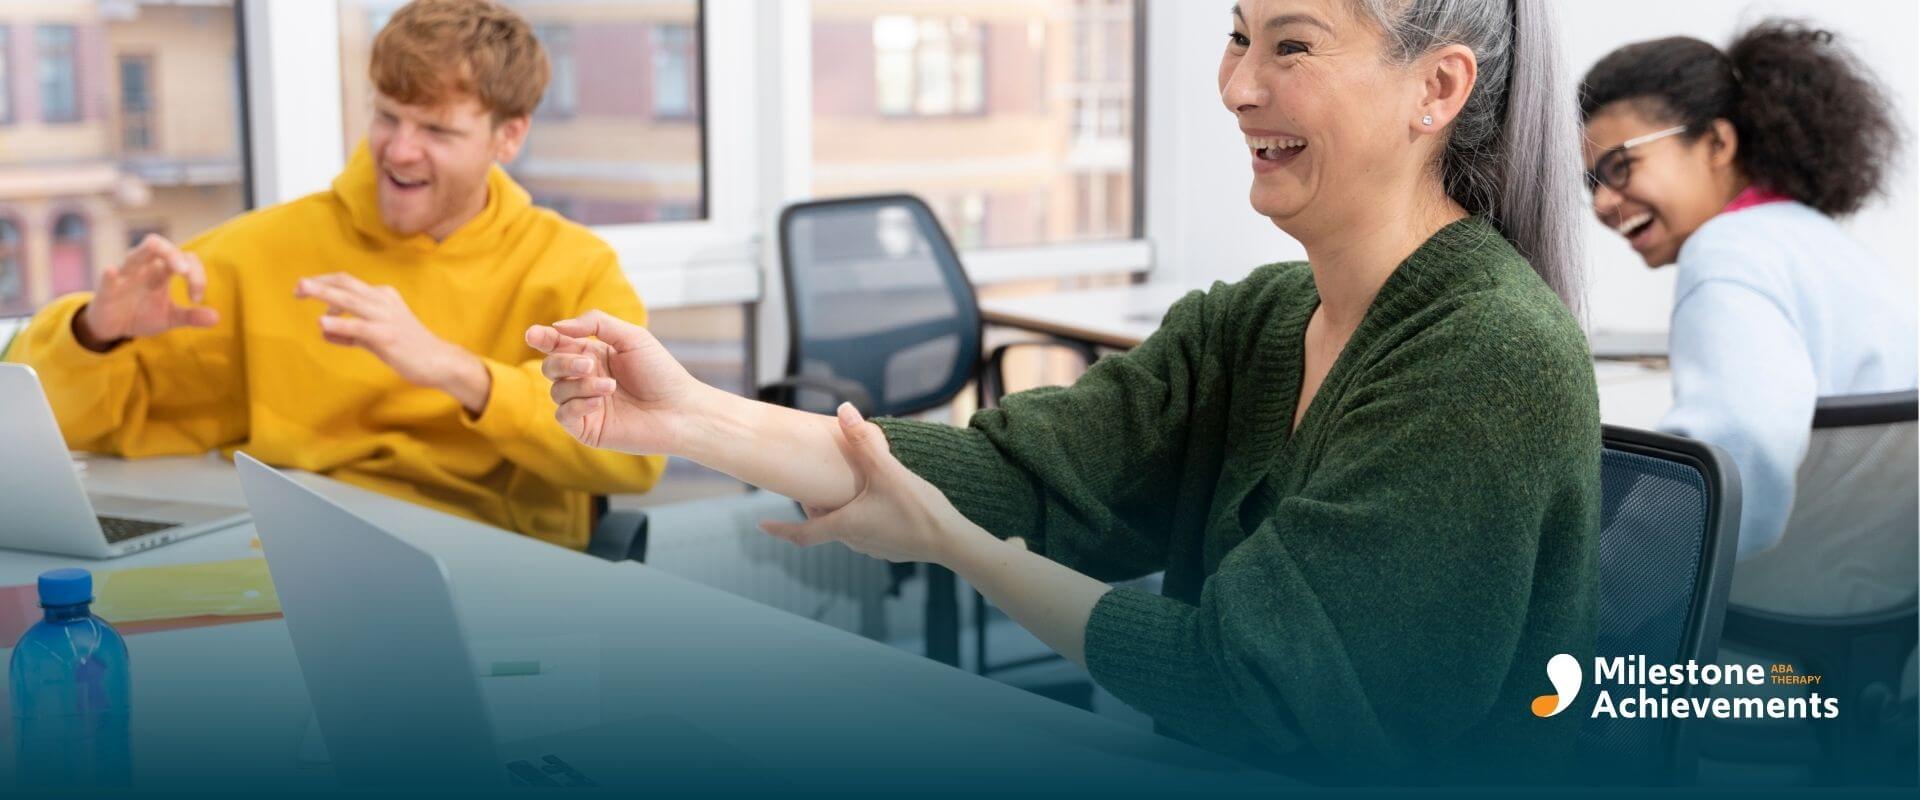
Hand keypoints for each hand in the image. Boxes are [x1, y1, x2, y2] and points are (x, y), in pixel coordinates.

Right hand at [76, 234, 217, 349]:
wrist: (113, 328)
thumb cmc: (142, 314)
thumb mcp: (170, 318)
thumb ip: (192, 316)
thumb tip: (217, 318)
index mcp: (161, 271)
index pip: (184, 259)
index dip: (196, 275)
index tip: (196, 298)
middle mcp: (144, 267)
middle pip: (158, 246)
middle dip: (174, 254)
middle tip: (185, 271)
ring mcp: (124, 276)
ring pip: (135, 254)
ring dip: (149, 253)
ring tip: (168, 265)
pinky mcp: (106, 289)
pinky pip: (107, 276)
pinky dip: (110, 274)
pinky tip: (112, 270)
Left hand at [295, 273, 490, 412]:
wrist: (438, 361)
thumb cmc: (408, 348)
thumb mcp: (376, 335)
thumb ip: (352, 331)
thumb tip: (325, 331)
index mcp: (383, 296)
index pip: (347, 283)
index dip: (323, 282)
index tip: (304, 288)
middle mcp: (384, 300)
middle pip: (345, 284)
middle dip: (319, 283)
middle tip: (297, 286)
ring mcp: (386, 317)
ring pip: (349, 300)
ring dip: (323, 293)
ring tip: (302, 290)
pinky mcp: (387, 336)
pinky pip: (358, 327)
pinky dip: (339, 324)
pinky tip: (322, 324)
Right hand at [525, 310, 706, 453]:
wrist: (681, 411)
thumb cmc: (661, 373)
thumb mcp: (631, 337)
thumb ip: (596, 324)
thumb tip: (558, 326)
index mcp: (594, 355)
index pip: (558, 344)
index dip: (543, 338)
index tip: (534, 334)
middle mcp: (586, 379)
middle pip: (551, 366)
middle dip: (563, 362)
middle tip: (588, 364)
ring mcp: (585, 405)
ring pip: (557, 390)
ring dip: (579, 384)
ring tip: (610, 386)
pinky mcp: (587, 428)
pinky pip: (564, 415)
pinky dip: (577, 405)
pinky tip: (599, 402)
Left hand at [758, 404, 991, 564]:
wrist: (952, 542)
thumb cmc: (918, 509)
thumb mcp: (889, 470)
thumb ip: (865, 440)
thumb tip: (845, 409)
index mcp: (844, 525)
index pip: (802, 533)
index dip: (779, 529)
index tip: (760, 526)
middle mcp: (855, 541)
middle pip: (824, 523)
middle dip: (814, 506)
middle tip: (811, 486)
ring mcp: (874, 548)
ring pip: (847, 528)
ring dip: (840, 510)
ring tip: (846, 489)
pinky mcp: (892, 548)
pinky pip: (868, 532)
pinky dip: (862, 517)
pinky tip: (881, 502)